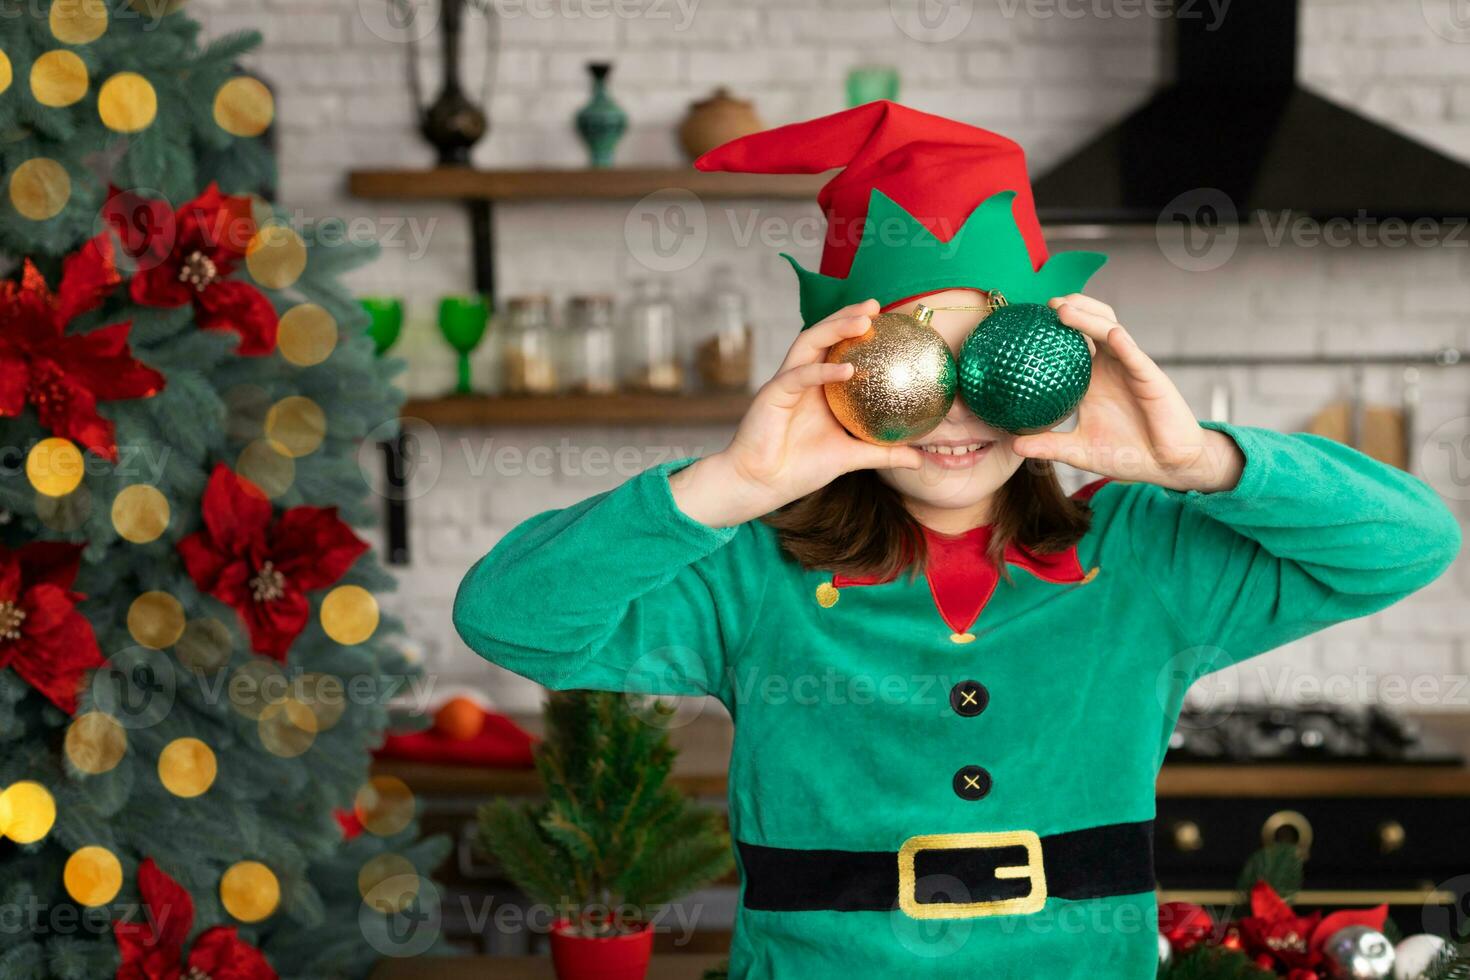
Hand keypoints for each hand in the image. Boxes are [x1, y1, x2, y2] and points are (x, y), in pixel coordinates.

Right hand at [671, 300, 921, 526]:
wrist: (761, 485)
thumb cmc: (799, 470)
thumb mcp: (850, 457)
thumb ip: (882, 453)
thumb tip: (920, 460)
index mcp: (817, 387)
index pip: (838, 349)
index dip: (859, 330)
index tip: (888, 319)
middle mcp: (801, 378)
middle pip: (823, 336)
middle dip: (847, 316)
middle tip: (876, 305)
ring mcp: (785, 383)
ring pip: (808, 343)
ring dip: (835, 328)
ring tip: (863, 321)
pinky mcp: (772, 395)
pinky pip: (799, 376)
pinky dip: (822, 370)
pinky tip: (847, 369)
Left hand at [1010, 294, 1243, 492]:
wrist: (1166, 466)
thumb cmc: (1127, 454)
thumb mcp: (1079, 450)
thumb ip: (1049, 445)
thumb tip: (1014, 446)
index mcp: (1093, 377)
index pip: (1073, 342)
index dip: (1054, 326)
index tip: (1028, 319)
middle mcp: (1111, 366)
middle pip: (1092, 324)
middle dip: (1073, 307)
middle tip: (1047, 303)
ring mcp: (1131, 368)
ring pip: (1111, 330)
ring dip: (1089, 317)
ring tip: (1064, 310)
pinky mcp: (1151, 379)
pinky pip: (1136, 356)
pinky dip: (1123, 343)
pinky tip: (1111, 335)